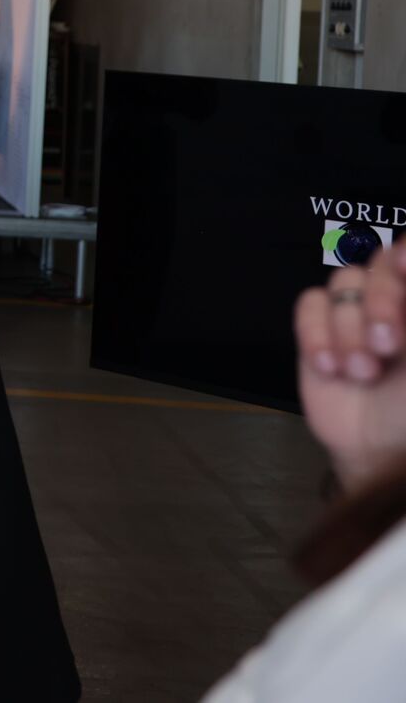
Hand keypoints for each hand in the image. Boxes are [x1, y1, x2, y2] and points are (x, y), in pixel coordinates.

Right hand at [295, 246, 405, 489]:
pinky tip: (330, 368)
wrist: (380, 452)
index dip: (405, 254)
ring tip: (362, 372)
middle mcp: (392, 303)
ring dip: (349, 330)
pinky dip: (316, 335)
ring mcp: (354, 317)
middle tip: (387, 344)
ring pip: (342, 285)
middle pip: (377, 263)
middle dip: (380, 301)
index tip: (405, 269)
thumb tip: (405, 253)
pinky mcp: (316, 333)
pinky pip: (308, 306)